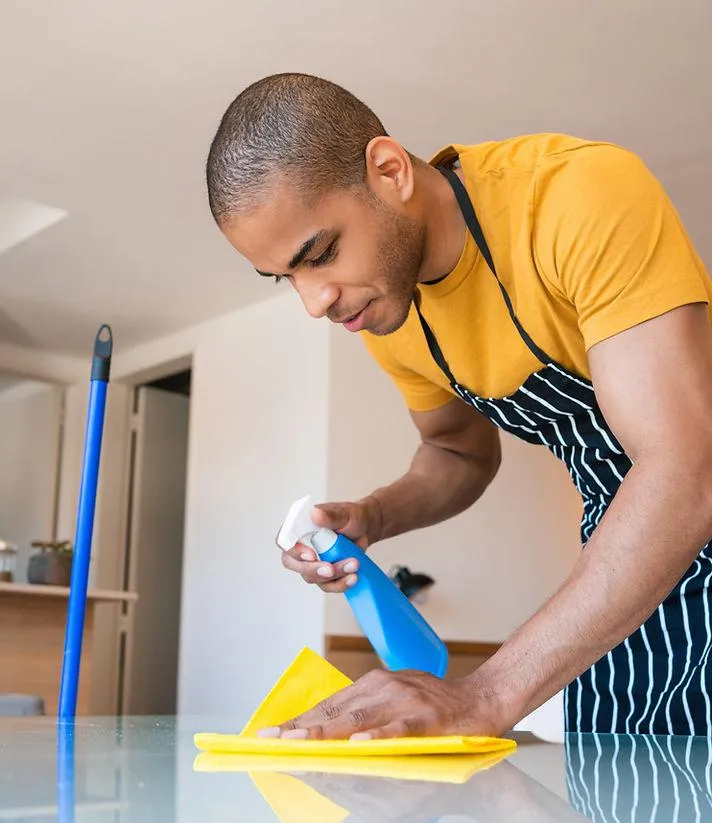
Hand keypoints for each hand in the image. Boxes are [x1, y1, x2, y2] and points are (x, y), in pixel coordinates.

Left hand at [257, 668, 508, 739]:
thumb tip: (332, 735)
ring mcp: (406, 700)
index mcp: (375, 684)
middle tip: (273, 739)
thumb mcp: (395, 701)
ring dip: (328, 732)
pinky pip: (398, 729)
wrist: (482, 699)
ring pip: (360, 719)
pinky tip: (359, 745)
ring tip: (302, 743)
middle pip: (338, 710)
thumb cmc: (436, 707)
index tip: (270, 732)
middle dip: (303, 726)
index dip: (300, 719)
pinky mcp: (426, 716)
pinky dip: (378, 736)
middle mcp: (385, 687)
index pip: (330, 704)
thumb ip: (366, 714)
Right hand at [279, 496, 382, 592]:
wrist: (366, 529)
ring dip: (334, 575)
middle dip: (312, 569)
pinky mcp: (323, 574)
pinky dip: (340, 583)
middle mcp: (301, 545)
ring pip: (312, 577)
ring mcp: (311, 561)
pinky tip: (353, 577)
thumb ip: (330, 515)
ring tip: (354, 564)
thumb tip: (315, 514)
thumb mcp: (344, 513)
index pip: (284, 540)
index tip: (311, 555)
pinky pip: (327, 585)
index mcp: (299, 526)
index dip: (293, 550)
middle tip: (331, 569)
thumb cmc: (351, 517)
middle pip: (293, 564)